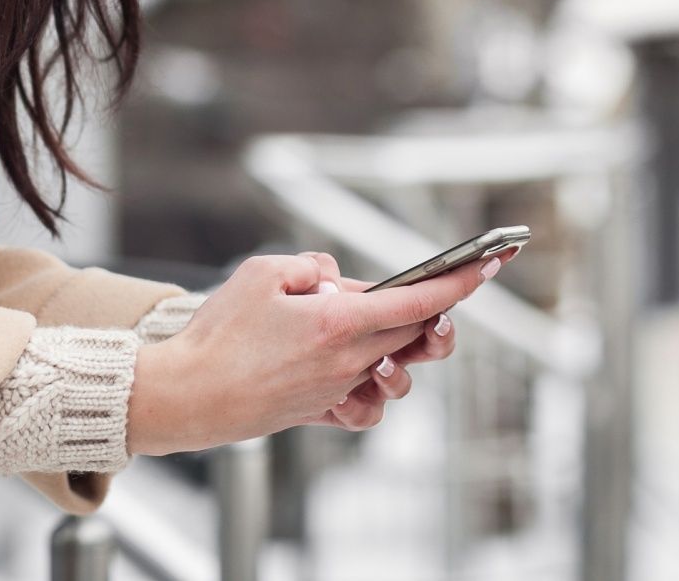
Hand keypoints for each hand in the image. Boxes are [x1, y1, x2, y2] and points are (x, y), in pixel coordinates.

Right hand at [126, 247, 506, 455]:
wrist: (189, 395)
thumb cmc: (219, 333)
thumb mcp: (262, 272)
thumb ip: (310, 266)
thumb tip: (334, 281)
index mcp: (339, 322)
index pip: (418, 300)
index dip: (459, 282)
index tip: (489, 265)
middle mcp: (348, 361)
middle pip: (416, 335)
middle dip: (435, 313)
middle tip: (439, 297)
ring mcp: (337, 391)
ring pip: (396, 370)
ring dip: (397, 348)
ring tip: (369, 329)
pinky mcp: (321, 412)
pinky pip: (366, 404)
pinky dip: (370, 388)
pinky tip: (352, 373)